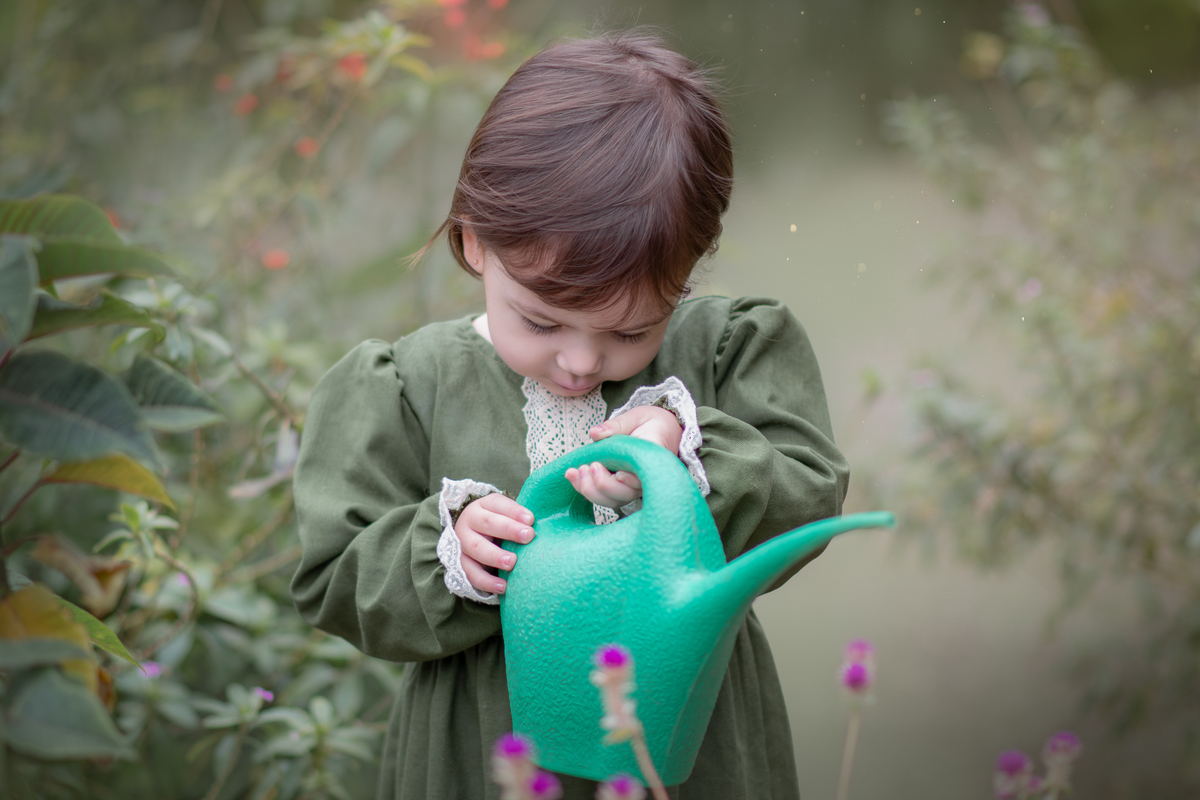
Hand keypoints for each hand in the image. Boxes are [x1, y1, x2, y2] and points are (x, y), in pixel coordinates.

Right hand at [453, 494, 534, 594]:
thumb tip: (550, 524)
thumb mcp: (507, 516)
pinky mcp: (460, 563)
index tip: (531, 520)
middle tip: (528, 536)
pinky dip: (487, 581)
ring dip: (494, 556)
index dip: (514, 511)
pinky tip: (503, 586)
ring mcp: (462, 542)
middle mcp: (469, 521)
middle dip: (508, 529)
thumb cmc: (500, 526)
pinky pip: (471, 573)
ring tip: (512, 563)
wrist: (475, 538)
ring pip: (476, 548)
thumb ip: (522, 519)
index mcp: (483, 505)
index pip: (498, 504)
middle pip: (487, 523)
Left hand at [565, 405, 683, 508]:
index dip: (630, 480)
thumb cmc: (651, 423)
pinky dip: (585, 488)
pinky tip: (571, 474)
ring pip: (612, 500)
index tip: (618, 474)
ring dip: (589, 489)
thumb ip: (618, 425)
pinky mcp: (620, 488)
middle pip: (625, 494)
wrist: (662, 430)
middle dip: (603, 485)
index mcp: (653, 460)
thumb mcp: (637, 417)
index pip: (644, 478)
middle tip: (589, 466)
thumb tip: (595, 433)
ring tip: (575, 471)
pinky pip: (603, 496)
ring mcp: (631, 487)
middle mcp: (644, 479)